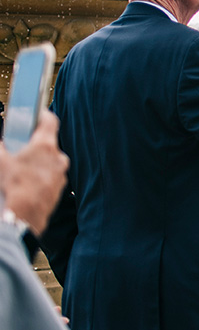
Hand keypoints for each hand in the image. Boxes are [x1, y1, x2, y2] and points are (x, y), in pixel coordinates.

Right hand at [0, 110, 67, 232]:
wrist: (23, 216)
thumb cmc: (12, 186)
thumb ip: (0, 147)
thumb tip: (1, 143)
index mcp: (45, 146)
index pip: (49, 120)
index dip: (42, 114)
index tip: (35, 112)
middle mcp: (58, 157)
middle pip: (47, 143)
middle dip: (33, 143)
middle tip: (20, 146)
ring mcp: (61, 173)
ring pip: (49, 161)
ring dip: (37, 161)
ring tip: (20, 168)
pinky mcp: (60, 188)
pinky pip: (50, 175)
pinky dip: (40, 175)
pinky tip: (27, 181)